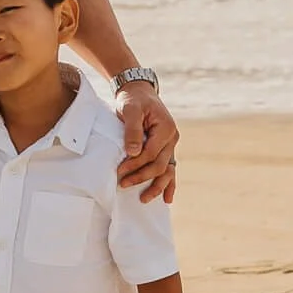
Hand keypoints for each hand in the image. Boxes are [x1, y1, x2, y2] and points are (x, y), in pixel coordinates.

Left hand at [113, 82, 177, 202]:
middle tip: (123, 184)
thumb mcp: (130, 109)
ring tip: (144, 200)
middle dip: (141, 177)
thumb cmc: (134, 100)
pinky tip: (167, 199)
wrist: (139, 92)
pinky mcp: (166, 149)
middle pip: (159, 164)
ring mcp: (171, 145)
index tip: (119, 171)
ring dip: (157, 186)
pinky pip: (169, 169)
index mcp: (166, 128)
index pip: (151, 153)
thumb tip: (133, 153)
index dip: (135, 164)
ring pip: (167, 170)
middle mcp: (172, 138)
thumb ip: (132, 130)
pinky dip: (169, 184)